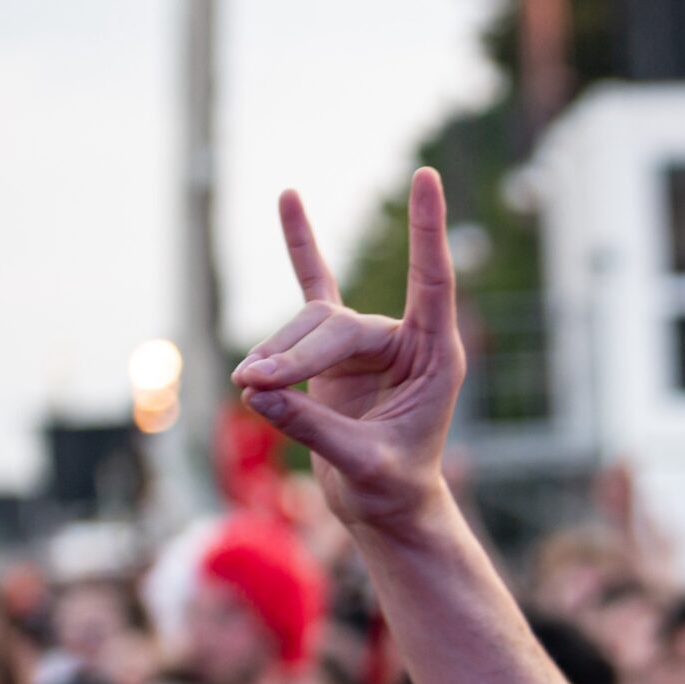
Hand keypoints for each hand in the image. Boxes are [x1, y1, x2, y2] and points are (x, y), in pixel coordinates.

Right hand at [232, 170, 465, 536]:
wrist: (385, 506)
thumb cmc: (390, 488)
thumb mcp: (360, 464)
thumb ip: (312, 427)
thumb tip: (257, 389)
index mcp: (435, 357)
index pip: (433, 281)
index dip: (427, 231)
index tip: (425, 176)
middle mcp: (404, 340)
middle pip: (336, 326)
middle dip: (294, 356)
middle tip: (255, 386)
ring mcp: (368, 340)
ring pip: (307, 328)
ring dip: (275, 356)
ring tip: (249, 386)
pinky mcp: (336, 348)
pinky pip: (314, 288)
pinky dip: (301, 246)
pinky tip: (289, 199)